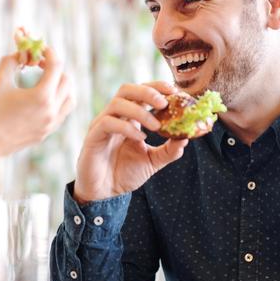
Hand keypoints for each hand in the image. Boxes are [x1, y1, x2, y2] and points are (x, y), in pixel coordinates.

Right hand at [0, 47, 72, 158]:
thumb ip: (11, 62)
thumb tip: (21, 54)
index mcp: (42, 96)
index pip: (56, 67)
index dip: (50, 53)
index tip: (43, 48)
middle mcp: (51, 111)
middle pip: (67, 81)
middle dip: (56, 69)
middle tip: (41, 65)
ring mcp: (51, 124)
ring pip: (70, 99)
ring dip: (62, 86)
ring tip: (46, 82)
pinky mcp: (46, 133)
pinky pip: (61, 113)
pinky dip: (58, 102)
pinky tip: (42, 99)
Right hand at [73, 81, 187, 202]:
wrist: (105, 192)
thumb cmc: (125, 173)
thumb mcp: (152, 161)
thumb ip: (168, 150)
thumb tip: (186, 138)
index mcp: (128, 117)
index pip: (140, 92)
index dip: (156, 87)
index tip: (175, 91)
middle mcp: (114, 116)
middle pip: (127, 90)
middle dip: (147, 92)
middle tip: (165, 103)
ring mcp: (102, 125)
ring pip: (117, 103)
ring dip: (140, 111)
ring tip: (156, 126)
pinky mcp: (93, 136)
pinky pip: (108, 123)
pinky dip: (127, 127)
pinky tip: (140, 138)